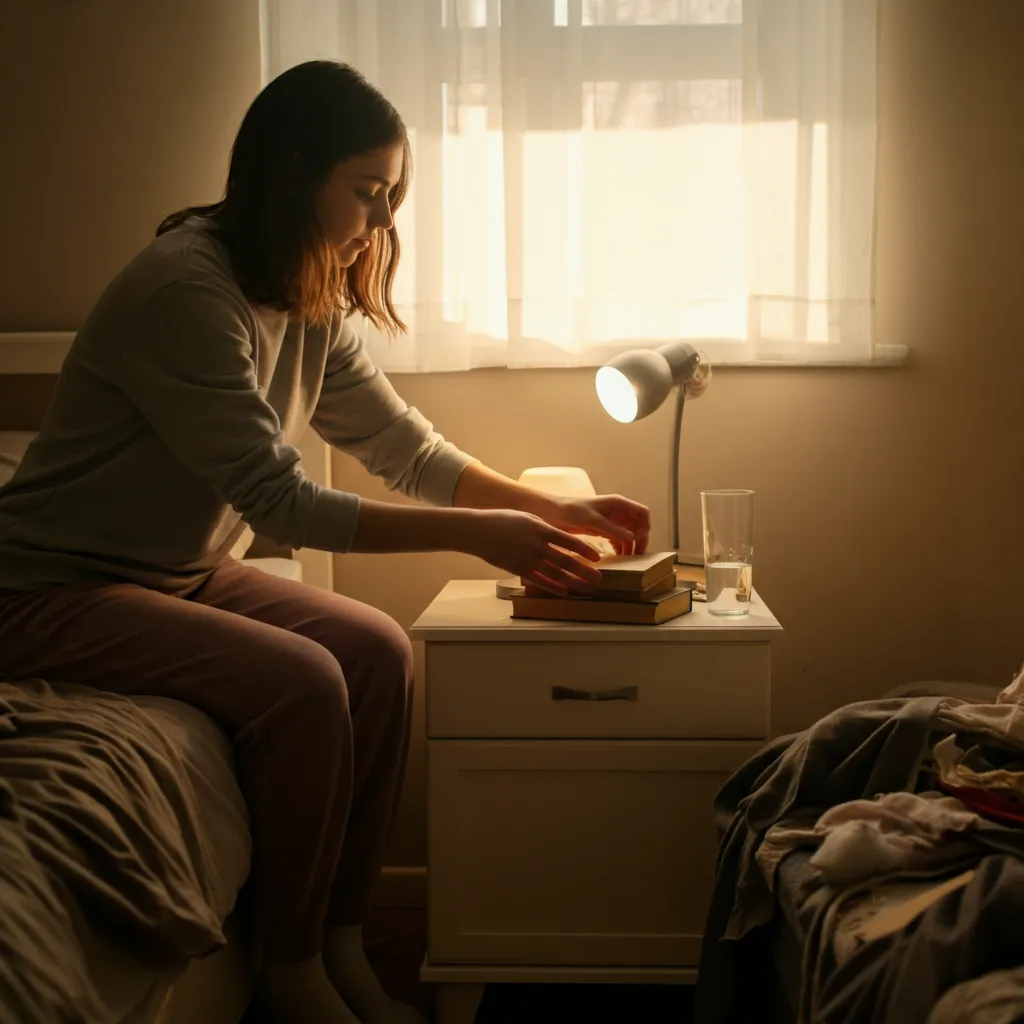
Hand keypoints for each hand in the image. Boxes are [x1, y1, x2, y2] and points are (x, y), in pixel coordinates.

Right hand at [465, 509, 602, 594]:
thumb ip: (545, 527)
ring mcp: (526, 558)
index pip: (569, 541)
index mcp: (540, 528)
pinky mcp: (517, 569)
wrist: (477, 531)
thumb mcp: (527, 517)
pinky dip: (553, 587)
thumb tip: (561, 538)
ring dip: (573, 582)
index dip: (585, 550)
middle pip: (565, 561)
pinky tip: (564, 591)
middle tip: (599, 578)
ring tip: (586, 588)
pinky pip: (539, 580)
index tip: (597, 558)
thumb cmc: (502, 520)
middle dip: (584, 571)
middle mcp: (536, 545)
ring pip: (555, 573)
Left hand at [541, 494, 650, 555]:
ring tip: (628, 560)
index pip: (642, 513)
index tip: (639, 541)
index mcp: (618, 503)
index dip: (645, 527)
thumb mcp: (592, 520)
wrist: (551, 513)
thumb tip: (633, 538)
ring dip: (630, 546)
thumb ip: (612, 529)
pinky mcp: (602, 530)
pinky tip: (618, 557)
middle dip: (640, 540)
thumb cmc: (570, 510)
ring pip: (629, 534)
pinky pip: (618, 539)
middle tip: (636, 557)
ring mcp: (611, 521)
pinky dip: (620, 548)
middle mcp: (617, 511)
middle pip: (638, 526)